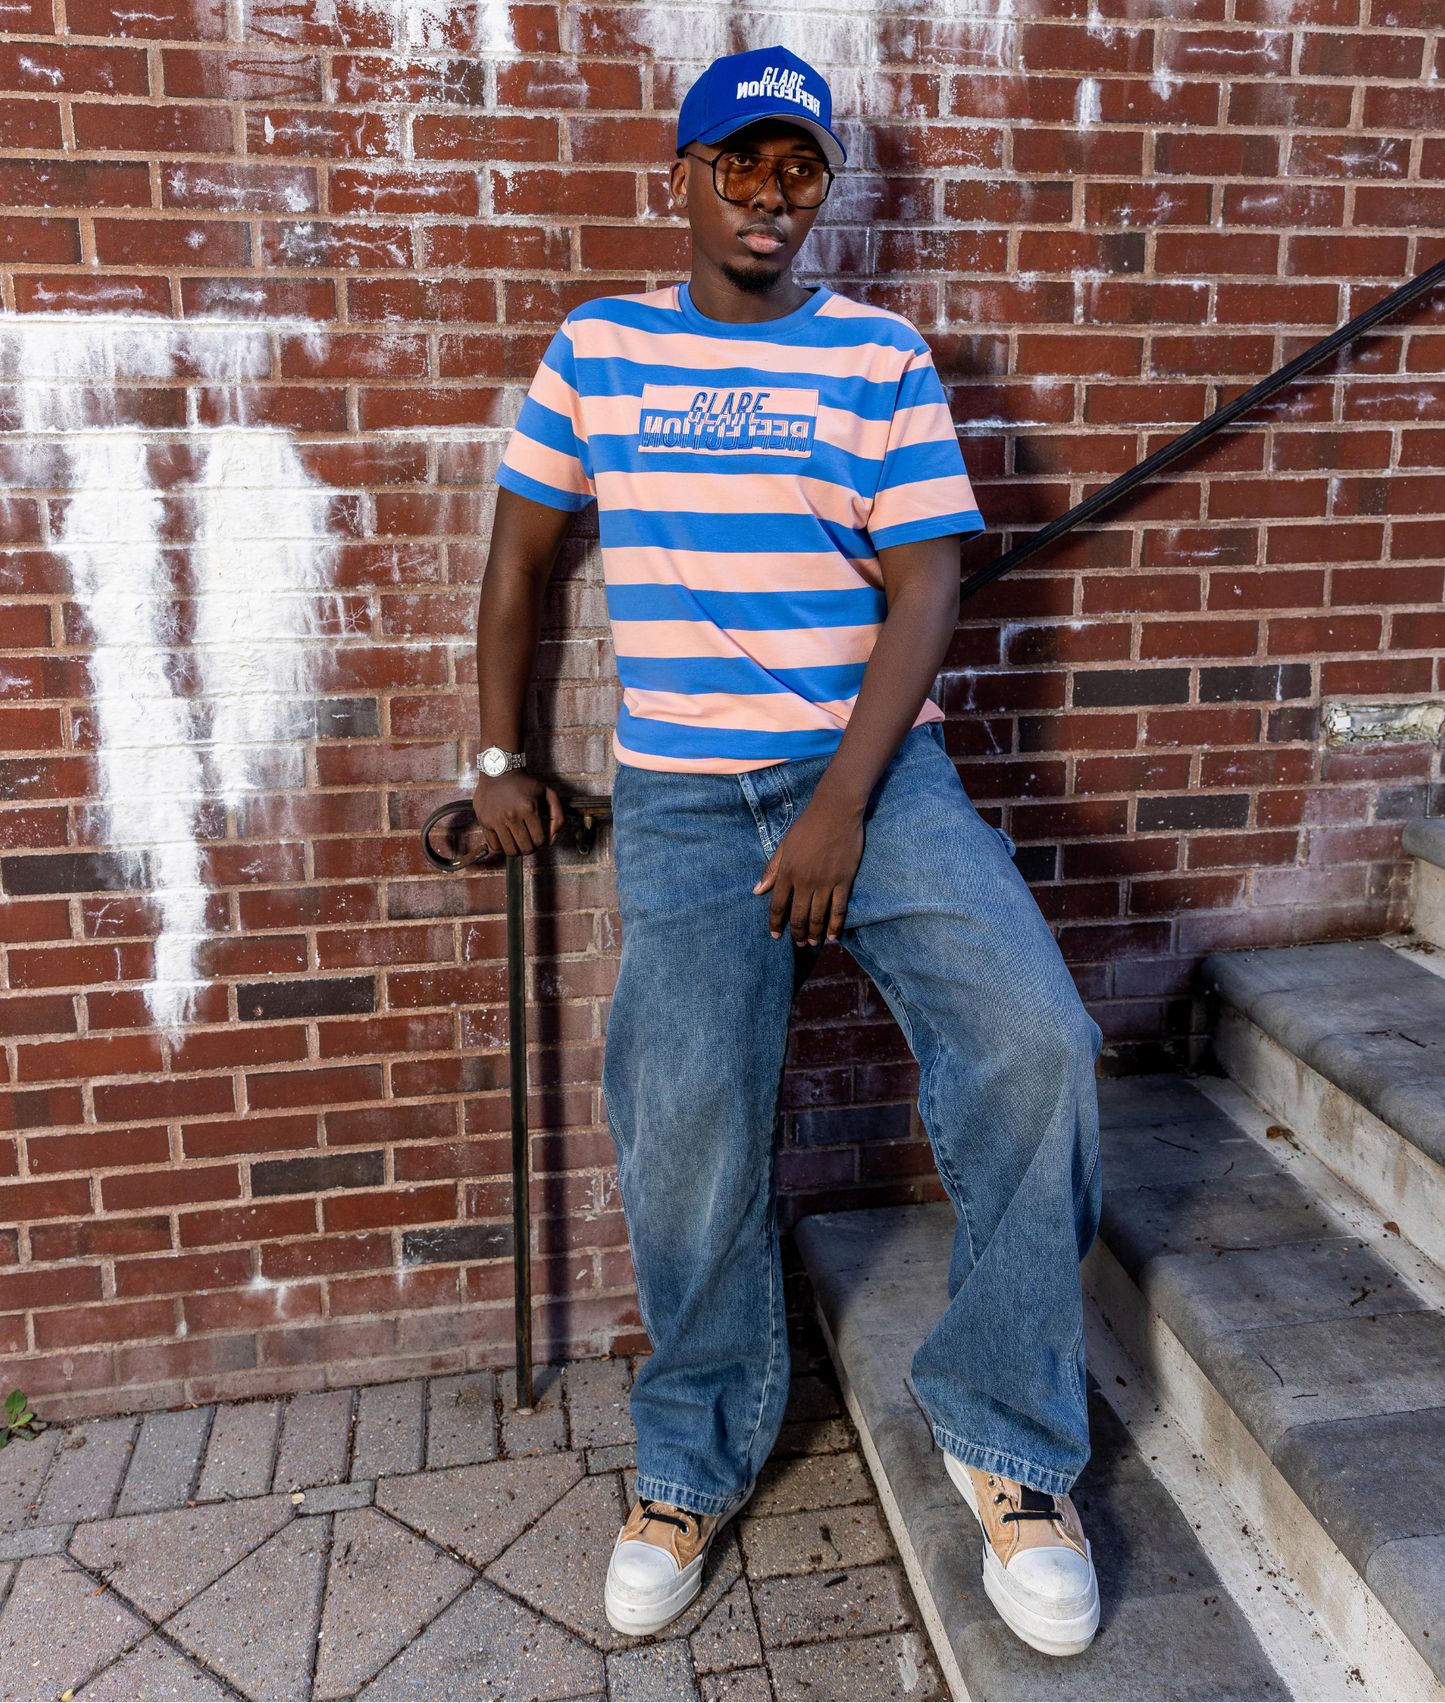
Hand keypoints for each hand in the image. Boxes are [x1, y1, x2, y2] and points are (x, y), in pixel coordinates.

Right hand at [471, 770, 562, 856]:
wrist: (499, 772)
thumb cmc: (525, 785)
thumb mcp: (548, 794)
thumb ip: (558, 817)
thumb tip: (552, 839)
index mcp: (530, 809)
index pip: (540, 841)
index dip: (543, 843)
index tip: (540, 838)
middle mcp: (512, 816)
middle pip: (526, 849)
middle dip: (531, 847)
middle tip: (530, 840)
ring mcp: (496, 820)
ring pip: (511, 851)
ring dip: (517, 849)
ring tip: (518, 840)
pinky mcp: (484, 822)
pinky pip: (495, 846)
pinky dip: (502, 846)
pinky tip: (506, 836)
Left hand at [754, 792, 864, 944]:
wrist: (836, 811)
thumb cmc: (807, 825)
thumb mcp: (784, 845)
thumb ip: (771, 870)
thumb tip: (757, 892)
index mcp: (787, 872)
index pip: (778, 905)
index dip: (776, 923)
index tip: (775, 935)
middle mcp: (804, 881)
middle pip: (798, 916)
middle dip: (797, 934)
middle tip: (799, 944)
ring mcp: (825, 882)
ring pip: (818, 917)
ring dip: (815, 933)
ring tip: (814, 943)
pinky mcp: (843, 881)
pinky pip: (838, 909)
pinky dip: (835, 925)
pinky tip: (833, 936)